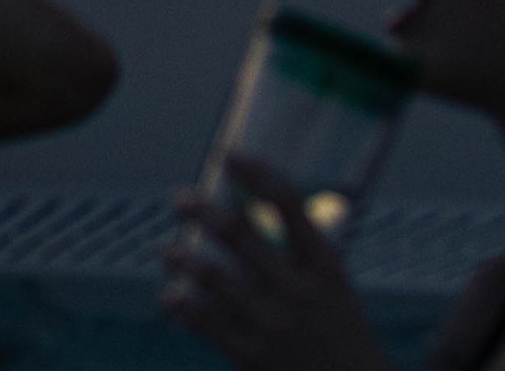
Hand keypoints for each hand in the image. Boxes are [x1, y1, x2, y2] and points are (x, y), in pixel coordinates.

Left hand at [159, 156, 388, 370]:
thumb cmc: (338, 331)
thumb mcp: (332, 286)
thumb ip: (296, 249)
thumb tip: (245, 201)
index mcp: (323, 265)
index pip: (288, 205)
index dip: (257, 174)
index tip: (229, 154)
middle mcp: (298, 289)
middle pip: (238, 234)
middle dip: (202, 210)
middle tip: (181, 199)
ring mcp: (273, 323)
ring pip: (210, 275)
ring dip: (180, 256)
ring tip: (166, 251)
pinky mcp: (251, 355)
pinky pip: (203, 320)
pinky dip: (179, 303)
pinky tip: (170, 295)